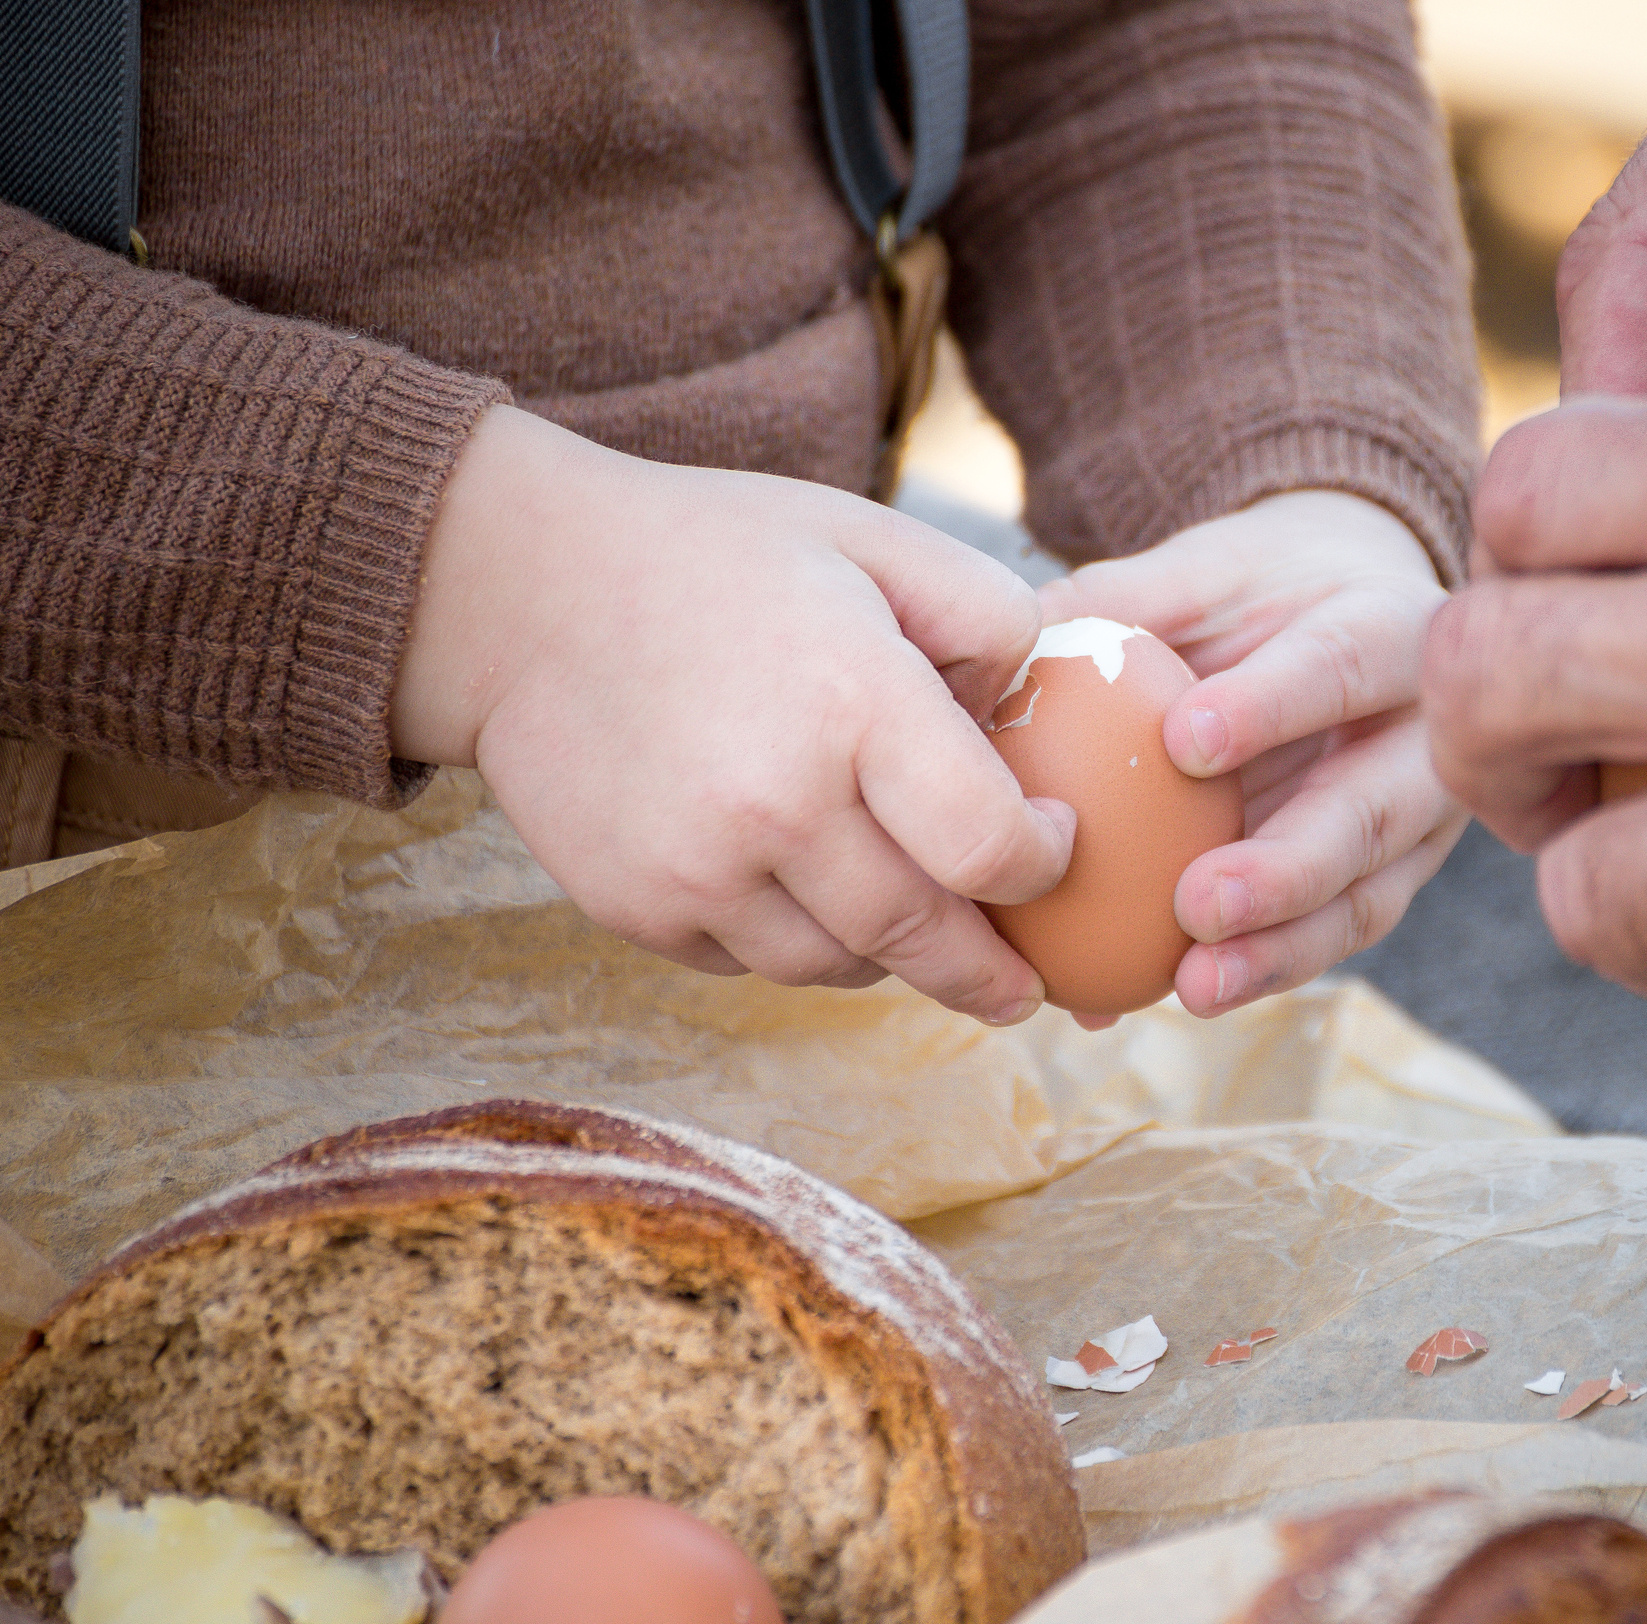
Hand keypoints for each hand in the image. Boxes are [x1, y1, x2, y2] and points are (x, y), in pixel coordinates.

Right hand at [392, 406, 1072, 1020]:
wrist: (518, 593)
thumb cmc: (717, 558)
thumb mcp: (872, 538)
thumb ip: (987, 614)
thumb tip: (1037, 716)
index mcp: (853, 702)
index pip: (989, 848)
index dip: (1040, 867)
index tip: (1052, 850)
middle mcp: (777, 803)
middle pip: (925, 936)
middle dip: (989, 970)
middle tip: (1021, 984)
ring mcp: (700, 870)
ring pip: (844, 966)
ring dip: (892, 955)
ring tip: (913, 923)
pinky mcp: (640, 910)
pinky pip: (756, 964)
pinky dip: (799, 944)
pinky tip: (805, 891)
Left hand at [1039, 490, 1465, 1021]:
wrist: (1359, 626)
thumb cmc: (1262, 597)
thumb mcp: (1202, 574)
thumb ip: (1120, 603)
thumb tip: (1001, 649)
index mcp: (1391, 632)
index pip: (1341, 666)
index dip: (1271, 706)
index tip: (1182, 743)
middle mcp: (1428, 738)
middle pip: (1370, 812)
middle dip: (1288, 868)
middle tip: (1195, 906)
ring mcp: (1420, 826)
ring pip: (1363, 900)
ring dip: (1278, 951)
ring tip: (1194, 987)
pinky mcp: (1390, 885)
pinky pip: (1328, 940)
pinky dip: (1255, 972)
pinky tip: (1175, 994)